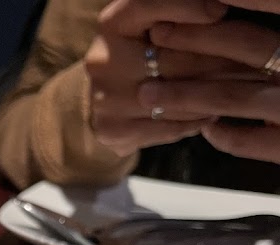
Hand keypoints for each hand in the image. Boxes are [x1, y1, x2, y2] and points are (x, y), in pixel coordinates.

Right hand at [84, 0, 260, 157]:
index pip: (151, 6)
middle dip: (218, 62)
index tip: (220, 12)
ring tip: (238, 90)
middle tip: (250, 64)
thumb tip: (216, 10)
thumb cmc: (134, 53)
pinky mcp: (112, 130)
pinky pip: (166, 127)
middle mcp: (102, 60)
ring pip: (174, 98)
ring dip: (211, 96)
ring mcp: (105, 98)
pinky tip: (211, 114)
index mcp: (112, 24)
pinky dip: (193, 121)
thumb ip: (173, 11)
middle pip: (173, 60)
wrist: (98, 99)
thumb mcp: (147, 23)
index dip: (188, 8)